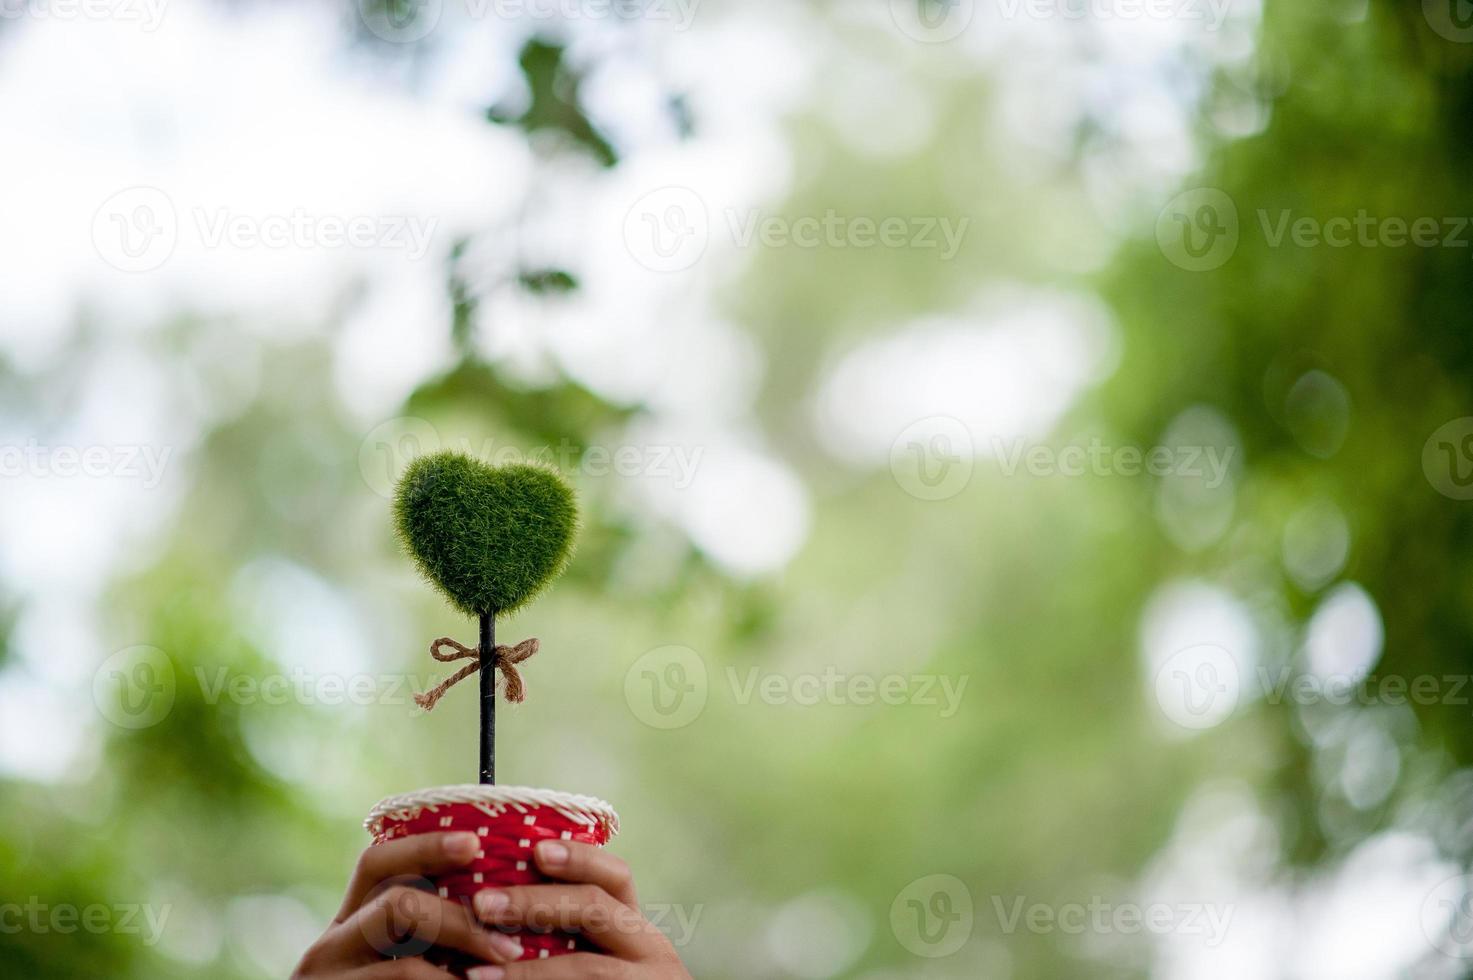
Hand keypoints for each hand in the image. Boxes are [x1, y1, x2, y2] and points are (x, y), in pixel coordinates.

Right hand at [292, 831, 524, 977]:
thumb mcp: (394, 962)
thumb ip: (426, 938)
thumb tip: (501, 920)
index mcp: (347, 925)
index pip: (377, 864)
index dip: (426, 846)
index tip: (475, 842)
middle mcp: (328, 951)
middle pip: (395, 907)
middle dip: (461, 919)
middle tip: (510, 945)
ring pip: (406, 966)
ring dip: (462, 964)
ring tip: (504, 971)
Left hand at [466, 839, 692, 978]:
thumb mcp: (607, 959)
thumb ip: (574, 934)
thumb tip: (498, 900)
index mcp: (640, 932)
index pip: (617, 878)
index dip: (579, 858)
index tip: (536, 849)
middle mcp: (651, 955)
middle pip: (597, 910)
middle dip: (535, 903)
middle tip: (482, 904)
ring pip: (585, 970)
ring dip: (523, 972)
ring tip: (473, 975)